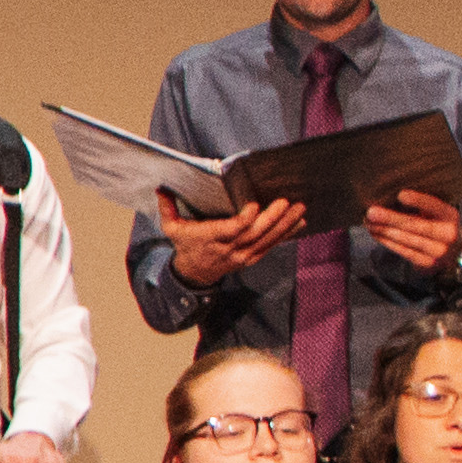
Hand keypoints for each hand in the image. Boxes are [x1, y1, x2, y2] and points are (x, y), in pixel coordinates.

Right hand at [164, 195, 306, 286]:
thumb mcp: (171, 227)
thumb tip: (161, 188)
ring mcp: (243, 255)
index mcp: (210, 238)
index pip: (230, 230)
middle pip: (254, 234)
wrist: (194, 273)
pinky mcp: (252, 258)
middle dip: (273, 218)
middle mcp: (229, 249)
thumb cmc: (185, 245)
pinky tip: (300, 222)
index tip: (254, 205)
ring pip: (267, 240)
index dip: (244, 220)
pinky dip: (286, 234)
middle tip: (287, 202)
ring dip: (285, 224)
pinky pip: (271, 246)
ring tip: (300, 209)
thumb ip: (167, 208)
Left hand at [360, 186, 461, 273]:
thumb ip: (421, 204)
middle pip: (416, 225)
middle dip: (391, 219)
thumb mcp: (437, 211)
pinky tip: (376, 234)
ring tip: (368, 223)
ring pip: (406, 240)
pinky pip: (403, 252)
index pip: (435, 206)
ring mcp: (438, 252)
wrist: (452, 251)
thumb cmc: (437, 223)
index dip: (419, 201)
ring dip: (384, 231)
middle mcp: (448, 235)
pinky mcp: (426, 263)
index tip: (400, 195)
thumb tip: (391, 195)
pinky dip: (386, 242)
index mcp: (450, 216)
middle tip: (372, 212)